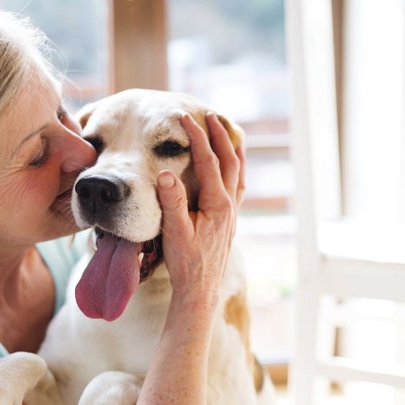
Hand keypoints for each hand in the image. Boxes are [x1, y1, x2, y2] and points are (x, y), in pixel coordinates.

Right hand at [156, 112, 243, 309]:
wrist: (199, 290)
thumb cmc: (185, 263)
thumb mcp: (174, 232)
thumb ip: (172, 202)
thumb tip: (166, 173)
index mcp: (217, 204)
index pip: (208, 161)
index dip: (197, 137)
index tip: (184, 118)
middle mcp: (230, 205)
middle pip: (229, 161)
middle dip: (219, 135)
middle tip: (209, 114)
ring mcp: (232, 213)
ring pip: (238, 172)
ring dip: (232, 149)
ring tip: (228, 132)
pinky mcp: (229, 221)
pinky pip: (237, 186)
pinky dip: (235, 169)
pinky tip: (231, 168)